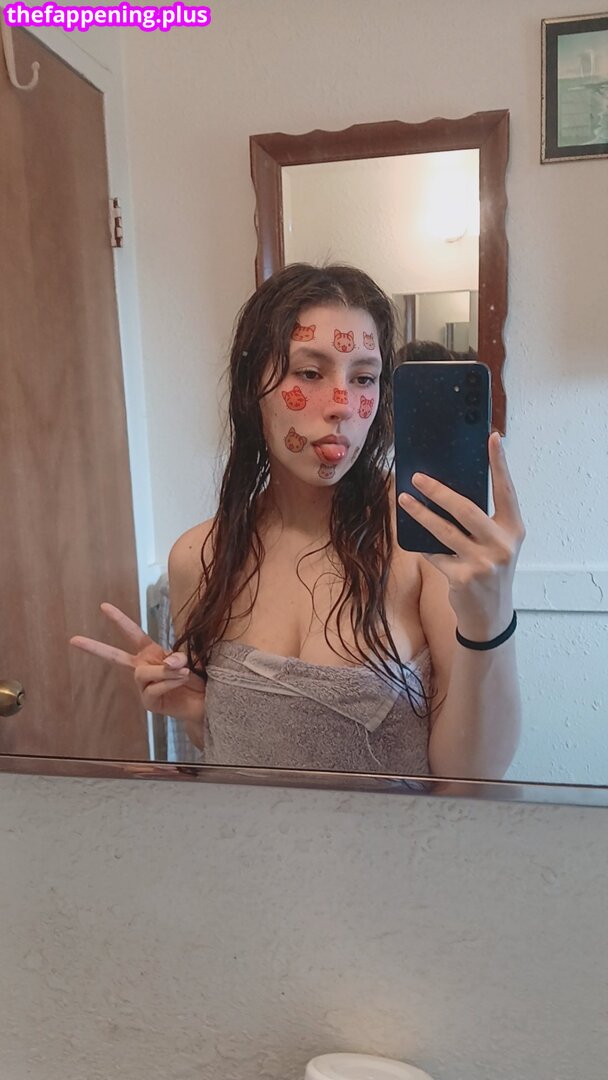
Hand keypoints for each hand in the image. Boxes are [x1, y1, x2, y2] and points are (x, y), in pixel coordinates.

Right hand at [70, 603, 205, 741]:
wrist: (206, 701)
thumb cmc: (197, 678)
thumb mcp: (189, 661)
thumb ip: (177, 657)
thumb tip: (167, 662)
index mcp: (151, 653)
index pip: (133, 634)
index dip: (119, 620)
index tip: (103, 606)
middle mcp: (143, 668)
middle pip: (115, 657)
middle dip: (95, 648)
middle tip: (74, 640)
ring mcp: (143, 687)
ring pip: (144, 672)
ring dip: (165, 671)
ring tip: (184, 672)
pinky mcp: (149, 702)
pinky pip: (154, 688)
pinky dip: (170, 682)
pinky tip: (181, 681)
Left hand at [398, 432, 524, 639]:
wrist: (490, 615)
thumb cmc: (490, 570)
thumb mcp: (496, 543)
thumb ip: (481, 521)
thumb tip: (446, 490)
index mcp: (513, 529)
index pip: (506, 490)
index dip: (500, 464)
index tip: (493, 438)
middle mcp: (502, 544)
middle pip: (466, 509)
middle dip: (438, 491)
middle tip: (418, 477)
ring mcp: (483, 563)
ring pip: (444, 530)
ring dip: (420, 513)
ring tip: (404, 499)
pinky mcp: (463, 578)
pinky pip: (434, 553)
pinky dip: (421, 543)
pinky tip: (410, 533)